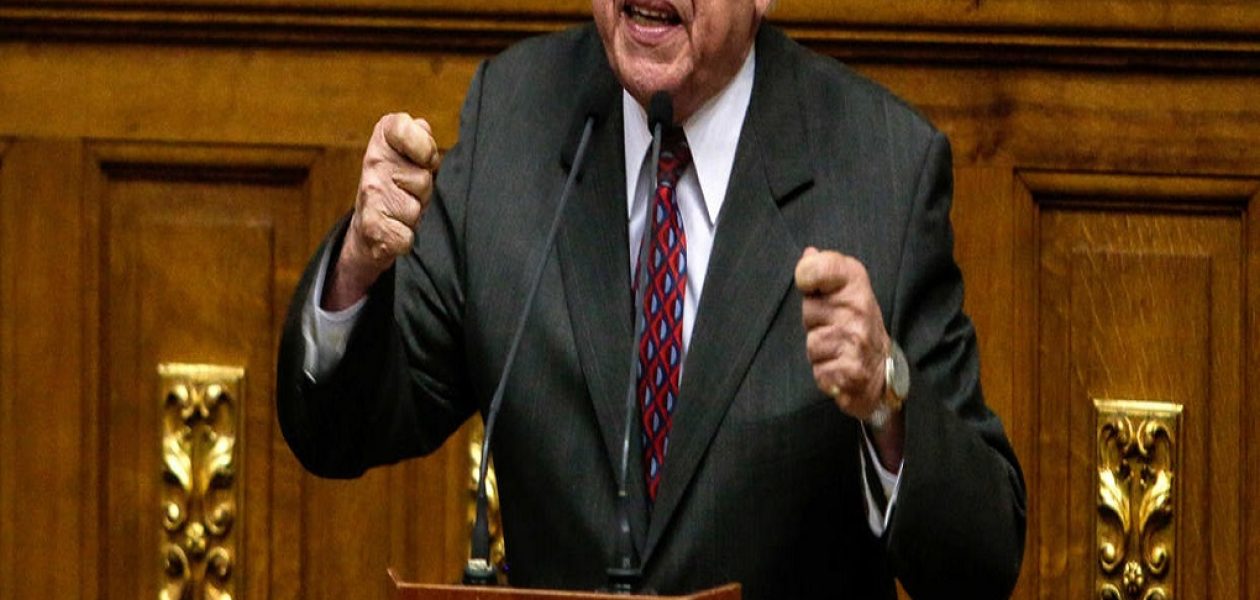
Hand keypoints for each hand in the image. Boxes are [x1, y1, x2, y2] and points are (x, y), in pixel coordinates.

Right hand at [324, 113, 439, 309]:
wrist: (369, 226)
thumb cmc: (398, 187)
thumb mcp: (412, 155)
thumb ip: (420, 138)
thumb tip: (423, 127)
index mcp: (384, 137)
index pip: (405, 128)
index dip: (424, 148)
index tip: (424, 160)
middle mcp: (373, 161)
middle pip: (423, 178)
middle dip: (424, 190)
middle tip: (410, 191)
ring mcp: (370, 192)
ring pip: (416, 208)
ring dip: (415, 214)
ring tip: (401, 209)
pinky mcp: (371, 225)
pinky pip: (406, 236)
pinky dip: (404, 238)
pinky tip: (393, 229)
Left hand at [794, 247, 889, 421]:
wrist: (883, 368)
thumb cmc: (857, 325)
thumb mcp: (846, 291)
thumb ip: (825, 272)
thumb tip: (809, 253)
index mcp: (856, 281)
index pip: (820, 266)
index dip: (806, 274)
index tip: (809, 285)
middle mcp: (859, 306)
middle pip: (809, 308)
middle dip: (814, 321)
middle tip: (833, 325)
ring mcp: (857, 338)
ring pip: (812, 342)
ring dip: (819, 350)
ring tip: (837, 348)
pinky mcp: (853, 369)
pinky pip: (819, 370)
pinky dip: (825, 373)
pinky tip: (840, 366)